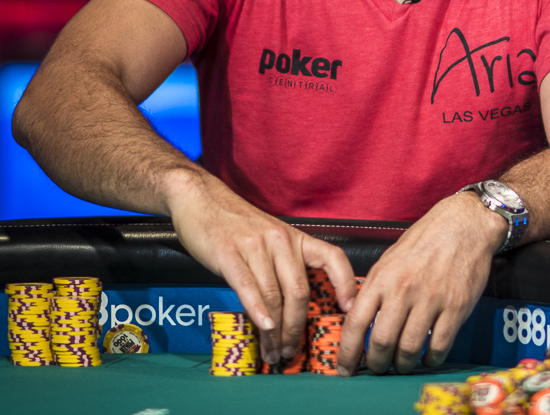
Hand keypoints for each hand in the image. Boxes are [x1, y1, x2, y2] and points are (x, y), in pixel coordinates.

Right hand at [164, 169, 357, 364]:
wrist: (200, 198)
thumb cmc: (235, 224)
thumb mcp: (270, 238)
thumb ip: (283, 265)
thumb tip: (294, 307)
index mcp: (294, 237)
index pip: (332, 257)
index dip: (345, 283)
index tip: (349, 309)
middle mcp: (280, 240)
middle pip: (299, 291)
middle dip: (296, 327)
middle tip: (291, 350)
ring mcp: (254, 246)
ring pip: (273, 296)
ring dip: (274, 331)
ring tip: (272, 351)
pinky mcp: (228, 253)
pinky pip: (247, 286)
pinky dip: (258, 311)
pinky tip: (263, 327)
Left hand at [337, 191, 506, 375]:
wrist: (464, 225)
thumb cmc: (425, 241)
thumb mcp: (389, 259)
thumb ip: (375, 289)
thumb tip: (360, 321)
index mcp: (382, 277)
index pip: (355, 323)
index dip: (347, 352)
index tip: (345, 369)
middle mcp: (403, 289)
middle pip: (382, 342)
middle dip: (376, 364)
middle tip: (378, 368)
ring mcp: (431, 299)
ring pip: (409, 349)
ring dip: (403, 364)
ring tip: (402, 364)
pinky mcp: (456, 307)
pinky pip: (439, 346)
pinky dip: (431, 359)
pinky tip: (428, 357)